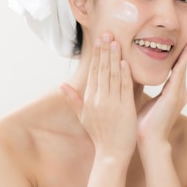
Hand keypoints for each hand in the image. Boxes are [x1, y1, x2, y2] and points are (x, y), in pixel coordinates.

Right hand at [61, 34, 137, 160]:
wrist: (111, 154)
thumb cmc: (99, 136)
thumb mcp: (83, 117)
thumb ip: (74, 100)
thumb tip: (62, 85)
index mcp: (89, 100)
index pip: (93, 72)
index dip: (97, 55)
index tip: (100, 39)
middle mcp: (99, 99)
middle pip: (102, 70)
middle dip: (105, 50)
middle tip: (108, 33)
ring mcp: (112, 104)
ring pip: (113, 76)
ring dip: (114, 58)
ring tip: (116, 41)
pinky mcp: (125, 109)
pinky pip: (124, 88)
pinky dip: (125, 75)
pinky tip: (125, 62)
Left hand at [136, 35, 186, 155]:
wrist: (150, 141)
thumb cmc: (144, 125)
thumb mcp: (144, 101)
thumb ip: (143, 88)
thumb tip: (133, 76)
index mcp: (172, 94)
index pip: (176, 70)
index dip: (179, 56)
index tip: (183, 43)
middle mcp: (179, 92)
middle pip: (182, 66)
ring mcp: (179, 94)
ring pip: (183, 68)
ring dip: (186, 53)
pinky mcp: (174, 96)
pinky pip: (178, 74)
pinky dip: (182, 62)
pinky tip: (185, 52)